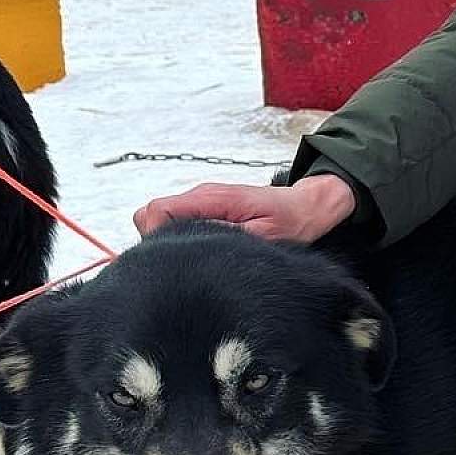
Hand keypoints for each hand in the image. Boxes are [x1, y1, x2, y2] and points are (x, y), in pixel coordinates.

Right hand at [134, 172, 357, 243]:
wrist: (306, 207)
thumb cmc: (289, 221)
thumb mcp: (262, 236)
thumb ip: (225, 236)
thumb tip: (193, 244)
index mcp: (211, 198)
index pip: (156, 210)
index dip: (157, 237)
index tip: (178, 256)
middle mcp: (201, 195)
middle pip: (150, 215)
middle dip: (159, 241)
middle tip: (191, 259)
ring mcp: (201, 200)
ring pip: (160, 219)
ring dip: (171, 239)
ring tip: (203, 255)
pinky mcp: (205, 208)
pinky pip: (176, 221)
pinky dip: (182, 237)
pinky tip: (206, 249)